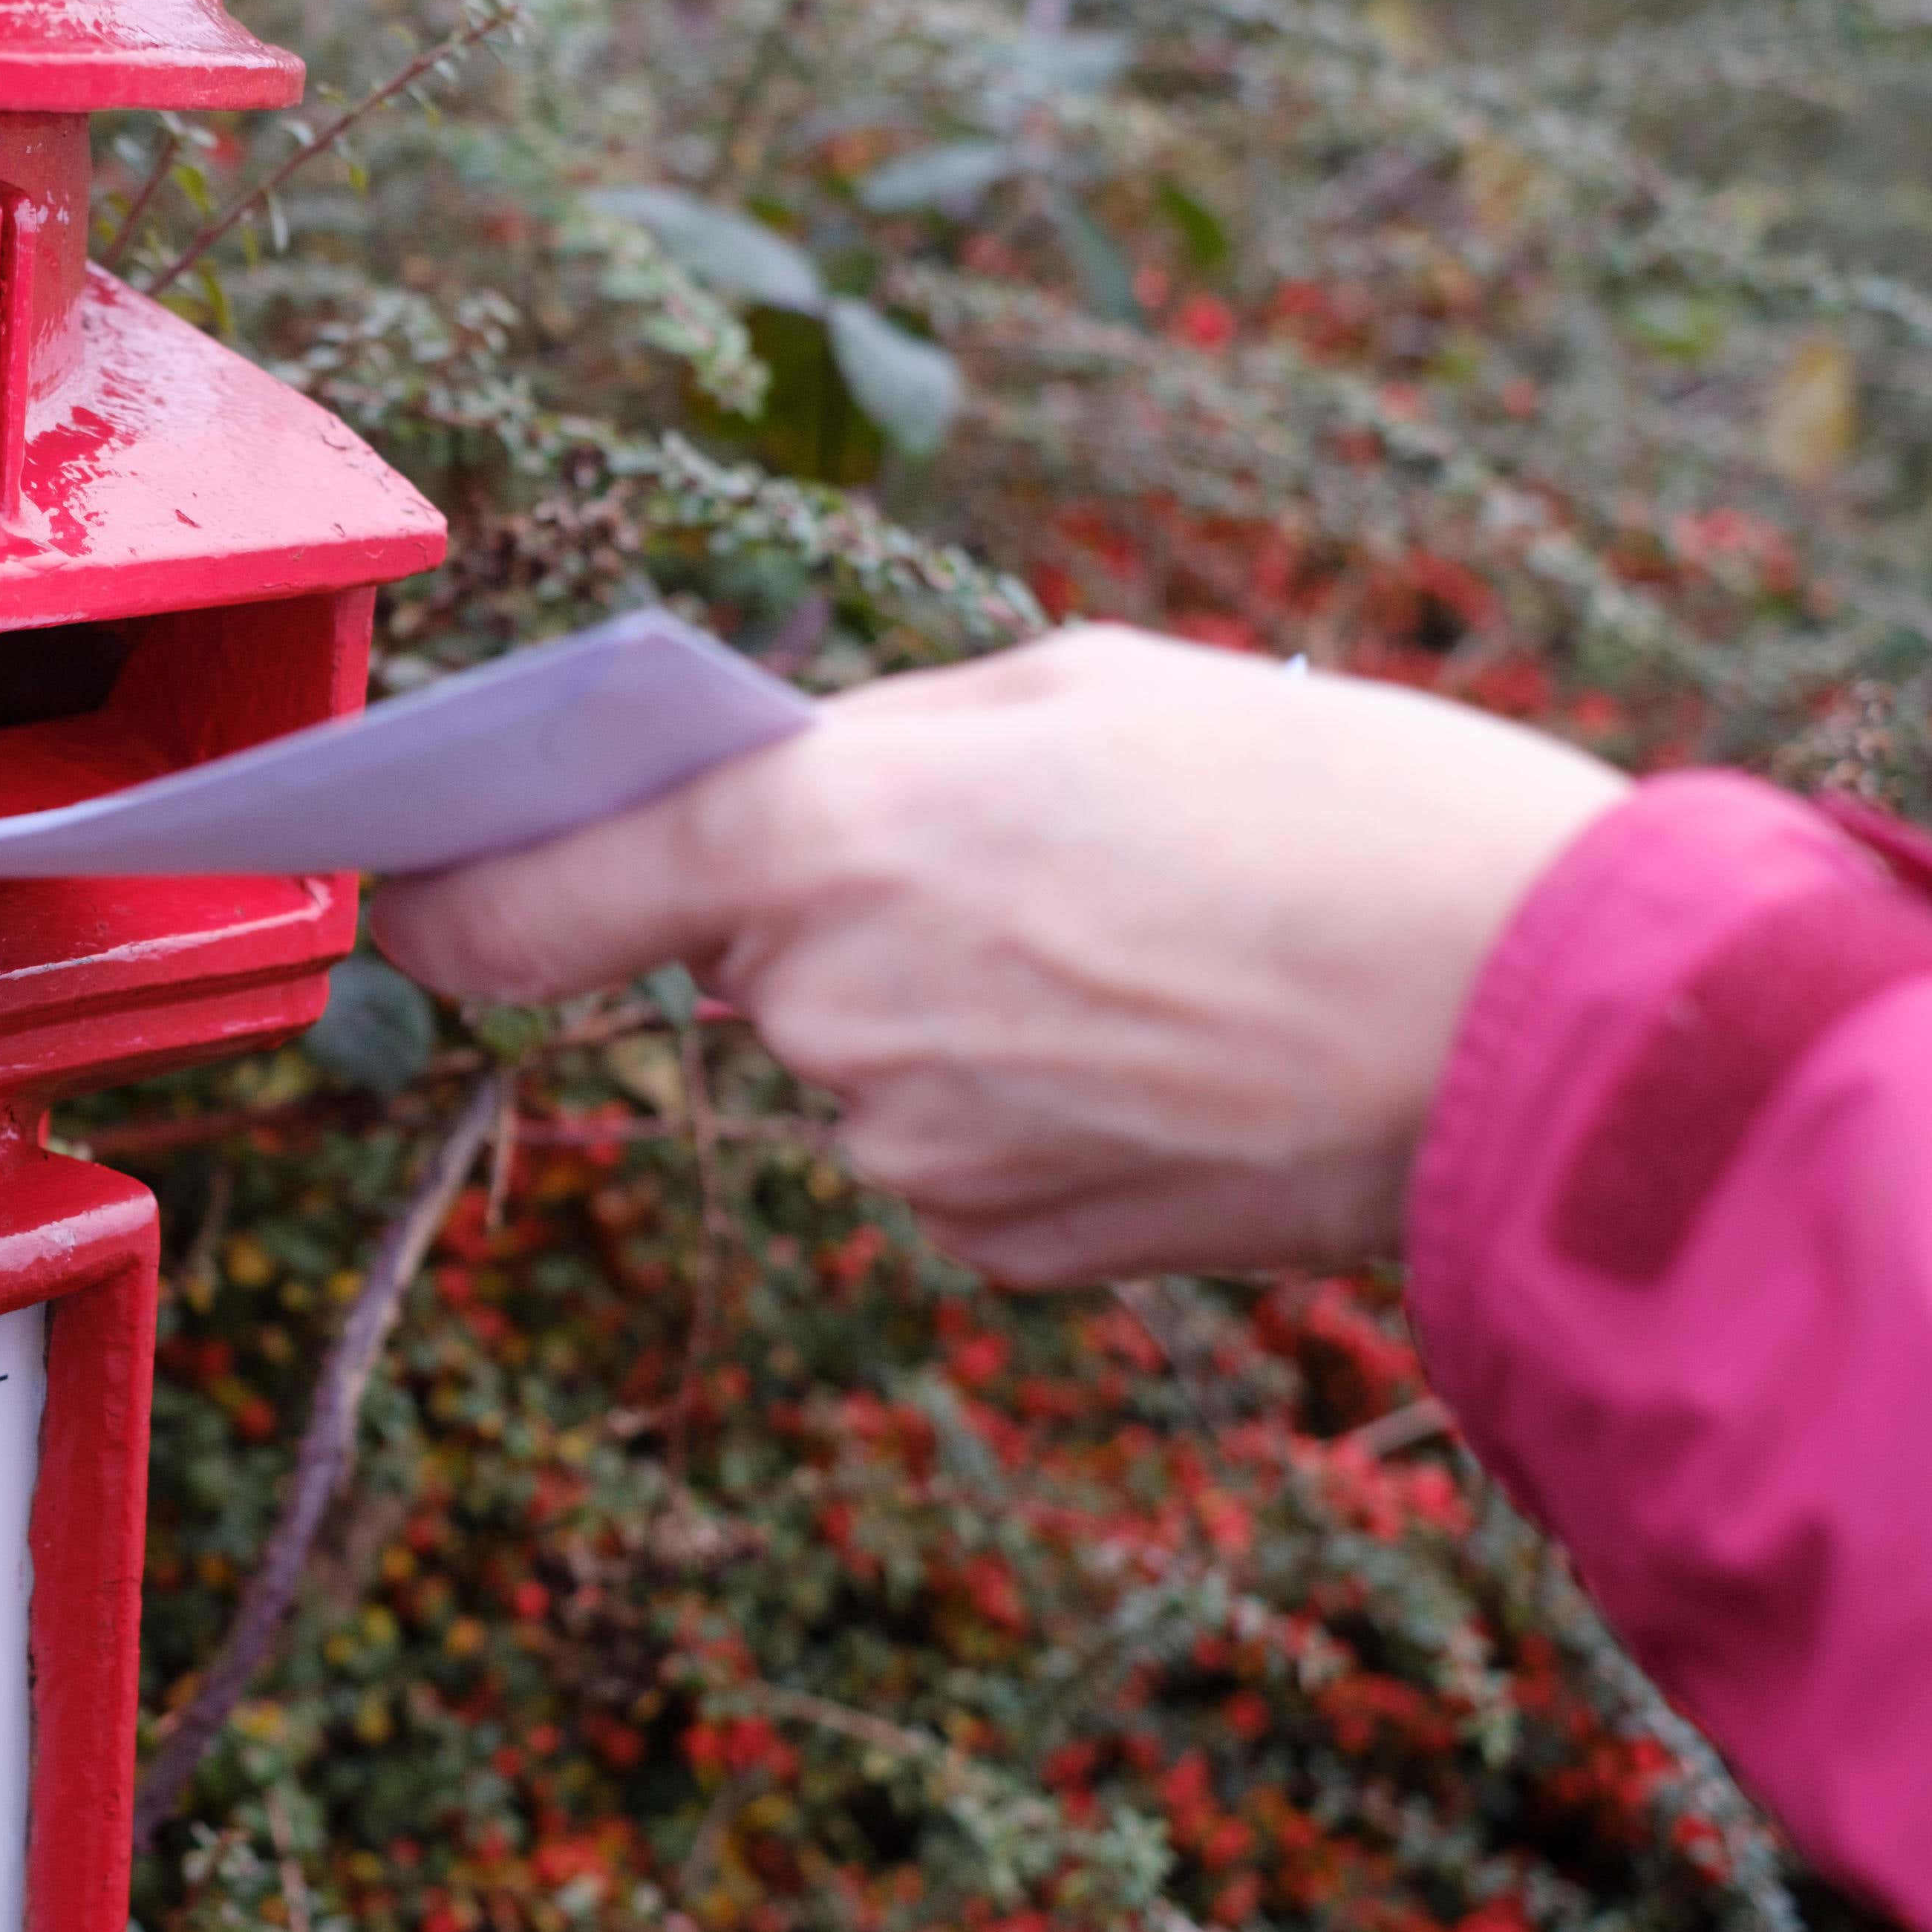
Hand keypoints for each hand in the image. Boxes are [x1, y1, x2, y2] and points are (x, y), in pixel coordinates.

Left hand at [371, 625, 1628, 1283]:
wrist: (1532, 1025)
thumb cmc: (1324, 805)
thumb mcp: (1081, 683)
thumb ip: (874, 744)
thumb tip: (755, 800)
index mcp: (824, 837)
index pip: (537, 894)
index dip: (451, 892)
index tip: (399, 888)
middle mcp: (827, 1009)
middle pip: (743, 959)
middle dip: (834, 910)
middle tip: (1030, 863)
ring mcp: (906, 1148)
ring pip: (856, 1058)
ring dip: (942, 1005)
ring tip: (1135, 952)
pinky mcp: (994, 1248)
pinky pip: (945, 1154)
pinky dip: (1016, 1105)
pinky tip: (1155, 1054)